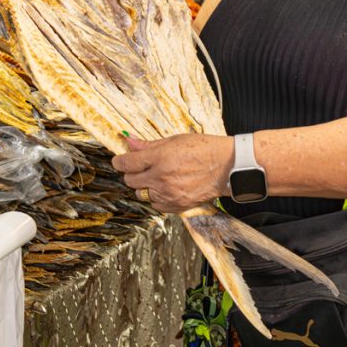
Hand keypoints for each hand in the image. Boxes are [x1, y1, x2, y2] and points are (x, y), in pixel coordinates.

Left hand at [111, 133, 232, 211]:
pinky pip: (155, 205)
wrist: (227, 166)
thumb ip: (149, 144)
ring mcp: (168, 194)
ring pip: (141, 194)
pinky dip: (157, 198)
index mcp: (160, 158)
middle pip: (130, 180)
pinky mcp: (177, 206)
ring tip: (158, 177)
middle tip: (142, 167)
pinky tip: (166, 188)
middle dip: (132, 172)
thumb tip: (129, 142)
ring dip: (145, 186)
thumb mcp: (175, 140)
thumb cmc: (204, 149)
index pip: (126, 163)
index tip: (119, 160)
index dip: (119, 161)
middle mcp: (161, 178)